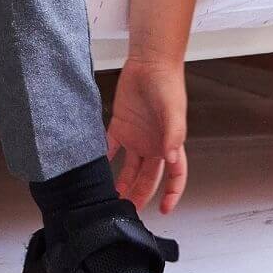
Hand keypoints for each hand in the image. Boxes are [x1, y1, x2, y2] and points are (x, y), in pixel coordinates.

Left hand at [108, 60, 189, 213]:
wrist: (150, 62)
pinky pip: (111, 148)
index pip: (176, 175)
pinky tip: (97, 171)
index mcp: (170, 144)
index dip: (173, 194)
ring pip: (130, 168)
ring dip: (123, 183)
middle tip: (128, 210)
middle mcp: (154, 144)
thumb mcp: (173, 110)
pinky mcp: (120, 126)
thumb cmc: (167, 84)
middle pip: (149, 177)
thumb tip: (170, 159)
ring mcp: (136, 137)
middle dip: (141, 195)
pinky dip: (104, 159)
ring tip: (112, 198)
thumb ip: (173, 134)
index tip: (164, 210)